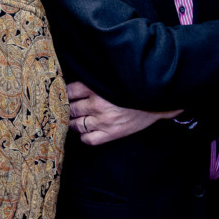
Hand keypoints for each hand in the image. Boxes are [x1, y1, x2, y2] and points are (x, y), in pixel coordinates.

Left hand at [66, 80, 181, 145]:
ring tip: (74, 118)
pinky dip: (83, 135)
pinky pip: (89, 139)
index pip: (71, 90)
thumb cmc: (133, 87)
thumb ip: (95, 79)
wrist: (156, 100)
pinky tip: (85, 130)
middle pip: (71, 108)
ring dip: (73, 122)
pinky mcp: (112, 134)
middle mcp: (98, 104)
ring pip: (77, 125)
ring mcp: (104, 121)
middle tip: (65, 107)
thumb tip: (77, 79)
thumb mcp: (112, 78)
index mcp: (97, 87)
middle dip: (67, 107)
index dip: (65, 92)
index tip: (62, 93)